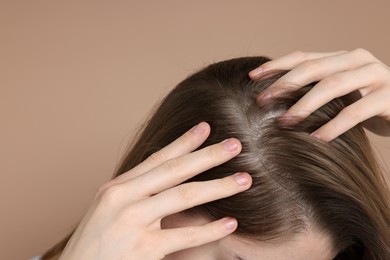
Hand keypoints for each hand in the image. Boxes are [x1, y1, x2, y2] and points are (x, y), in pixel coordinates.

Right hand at [59, 122, 251, 259]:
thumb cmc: (95, 245)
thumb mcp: (110, 210)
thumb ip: (136, 191)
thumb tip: (169, 175)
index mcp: (116, 187)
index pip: (156, 158)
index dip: (184, 142)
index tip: (206, 127)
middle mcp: (123, 198)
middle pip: (174, 170)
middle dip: (208, 155)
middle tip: (235, 144)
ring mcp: (132, 221)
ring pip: (184, 196)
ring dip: (219, 186)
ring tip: (244, 179)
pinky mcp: (142, 249)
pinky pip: (184, 235)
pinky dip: (210, 229)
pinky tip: (230, 222)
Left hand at [249, 49, 389, 141]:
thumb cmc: (365, 103)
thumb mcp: (340, 92)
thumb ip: (315, 88)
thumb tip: (273, 98)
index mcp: (342, 57)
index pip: (304, 56)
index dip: (277, 65)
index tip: (252, 76)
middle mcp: (358, 60)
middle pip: (314, 68)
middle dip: (285, 84)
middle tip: (262, 101)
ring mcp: (376, 76)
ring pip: (332, 86)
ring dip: (304, 105)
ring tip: (284, 122)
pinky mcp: (389, 98)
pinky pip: (356, 112)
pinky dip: (334, 126)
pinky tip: (316, 138)